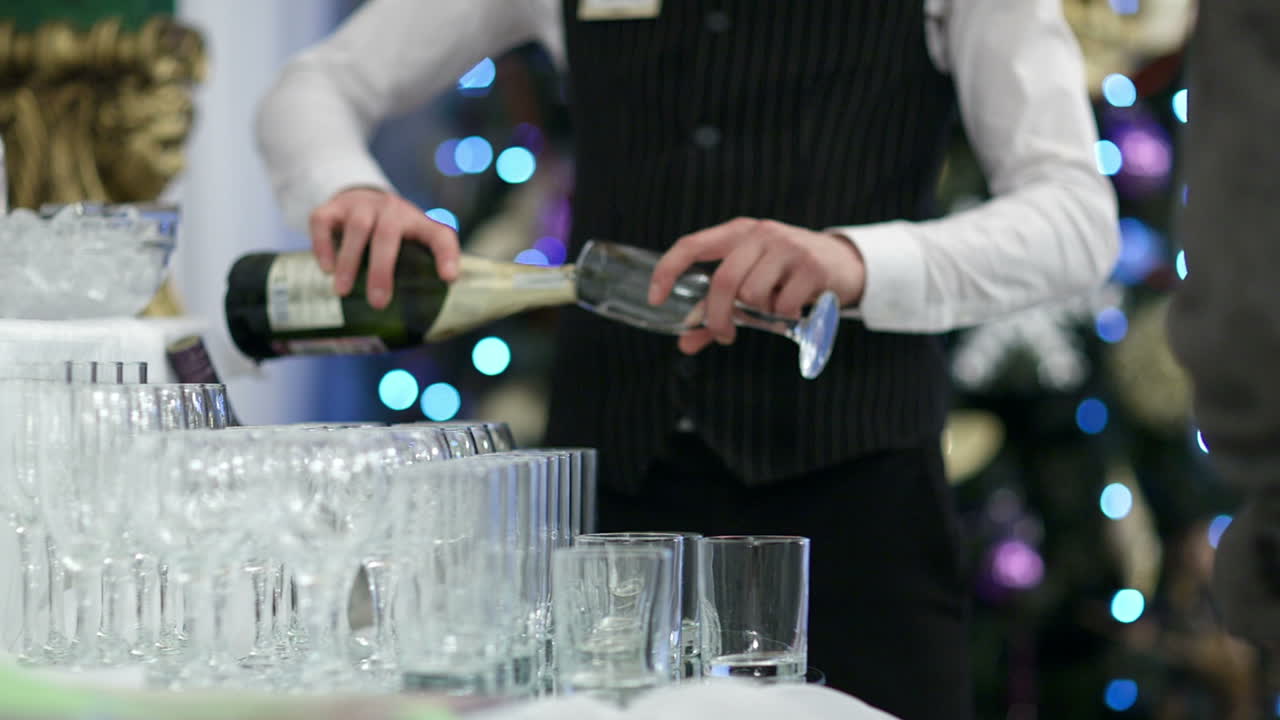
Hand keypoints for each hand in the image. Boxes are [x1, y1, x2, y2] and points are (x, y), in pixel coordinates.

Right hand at [308, 188, 460, 308]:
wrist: (362, 196)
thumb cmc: (392, 233)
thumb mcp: (412, 244)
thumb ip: (421, 272)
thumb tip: (421, 323)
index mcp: (417, 223)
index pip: (439, 235)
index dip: (447, 255)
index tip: (449, 279)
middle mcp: (391, 210)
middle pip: (388, 235)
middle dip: (382, 270)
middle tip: (378, 303)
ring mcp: (361, 205)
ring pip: (357, 227)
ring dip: (350, 261)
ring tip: (342, 291)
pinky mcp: (333, 207)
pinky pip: (324, 221)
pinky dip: (323, 245)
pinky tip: (326, 269)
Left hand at [648, 218, 864, 354]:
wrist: (844, 262)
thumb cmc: (785, 274)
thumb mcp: (751, 281)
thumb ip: (717, 310)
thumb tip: (684, 343)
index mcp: (738, 232)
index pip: (691, 245)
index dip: (668, 270)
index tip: (655, 298)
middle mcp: (760, 234)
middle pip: (723, 281)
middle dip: (718, 317)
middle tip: (723, 335)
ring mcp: (788, 247)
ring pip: (753, 296)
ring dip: (760, 313)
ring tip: (773, 307)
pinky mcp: (811, 266)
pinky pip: (782, 306)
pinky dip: (783, 317)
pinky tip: (794, 308)